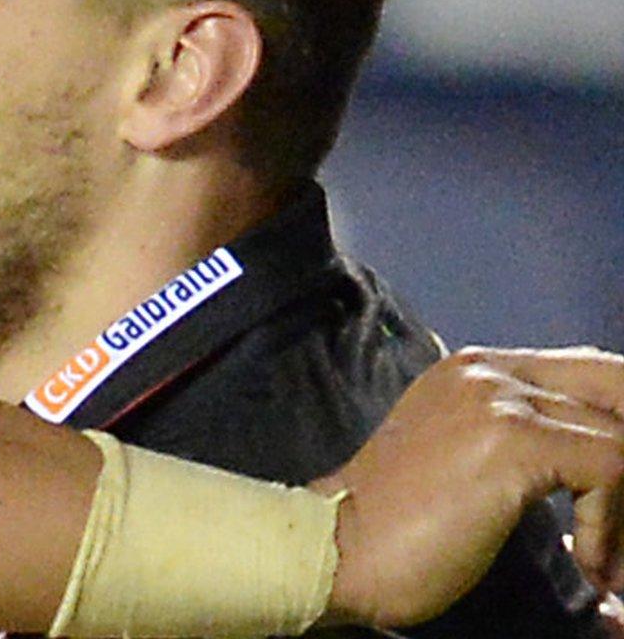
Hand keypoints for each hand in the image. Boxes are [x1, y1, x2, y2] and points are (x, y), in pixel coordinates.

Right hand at [314, 346, 623, 627]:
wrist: (336, 547)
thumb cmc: (395, 524)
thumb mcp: (463, 459)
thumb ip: (520, 440)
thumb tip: (600, 461)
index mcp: (473, 369)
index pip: (592, 372)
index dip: (621, 426)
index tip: (619, 499)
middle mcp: (486, 369)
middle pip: (618, 384)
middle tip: (623, 523)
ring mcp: (498, 399)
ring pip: (622, 435)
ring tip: (610, 563)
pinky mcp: (512, 440)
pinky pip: (611, 469)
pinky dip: (612, 527)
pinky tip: (585, 564)